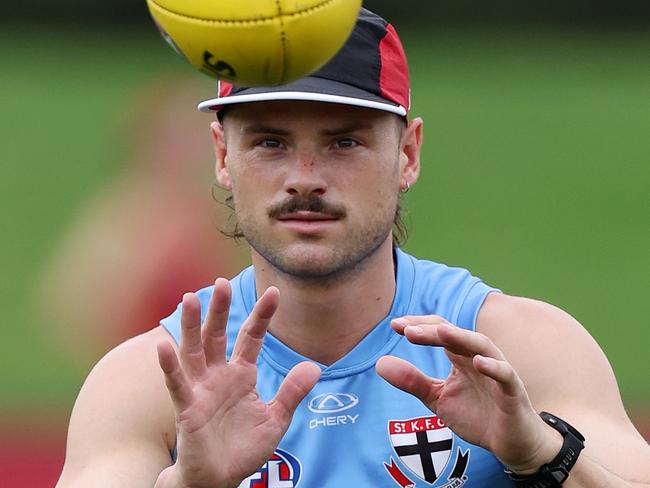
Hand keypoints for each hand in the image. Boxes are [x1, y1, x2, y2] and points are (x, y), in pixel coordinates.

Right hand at [155, 279, 320, 487]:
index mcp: (241, 374)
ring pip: (194, 351)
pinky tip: (163, 346)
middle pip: (217, 335)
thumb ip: (292, 392)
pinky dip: (169, 366)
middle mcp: (219, 375)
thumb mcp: (276, 418)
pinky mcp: (187, 409)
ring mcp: (201, 390)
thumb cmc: (244, 448)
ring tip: (191, 298)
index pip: (251, 337)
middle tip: (221, 282)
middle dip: (219, 310)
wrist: (221, 479)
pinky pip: (177, 384)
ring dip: (191, 326)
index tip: (274, 292)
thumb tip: (315, 366)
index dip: (262, 315)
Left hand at [376, 316, 561, 473]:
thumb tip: (380, 363)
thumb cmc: (476, 416)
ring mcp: (497, 372)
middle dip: (431, 330)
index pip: (439, 332)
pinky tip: (478, 362)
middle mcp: (478, 357)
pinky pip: (506, 374)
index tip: (394, 325)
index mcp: (460, 357)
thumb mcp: (438, 398)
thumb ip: (412, 381)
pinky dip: (494, 366)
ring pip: (481, 345)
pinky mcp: (513, 391)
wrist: (510, 443)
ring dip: (461, 337)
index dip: (419, 326)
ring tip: (441, 331)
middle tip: (407, 329)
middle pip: (455, 334)